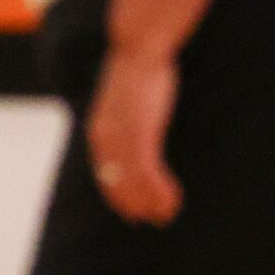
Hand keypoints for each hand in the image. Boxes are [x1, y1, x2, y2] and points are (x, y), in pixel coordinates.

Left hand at [86, 46, 183, 224]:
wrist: (138, 52)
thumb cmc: (136, 79)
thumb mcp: (125, 107)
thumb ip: (126, 128)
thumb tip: (137, 143)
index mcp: (99, 134)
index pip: (105, 176)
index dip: (119, 197)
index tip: (132, 215)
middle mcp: (105, 139)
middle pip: (117, 183)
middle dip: (135, 205)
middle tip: (154, 222)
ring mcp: (121, 137)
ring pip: (134, 182)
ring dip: (152, 202)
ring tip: (169, 215)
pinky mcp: (139, 132)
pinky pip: (148, 171)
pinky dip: (159, 189)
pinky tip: (174, 199)